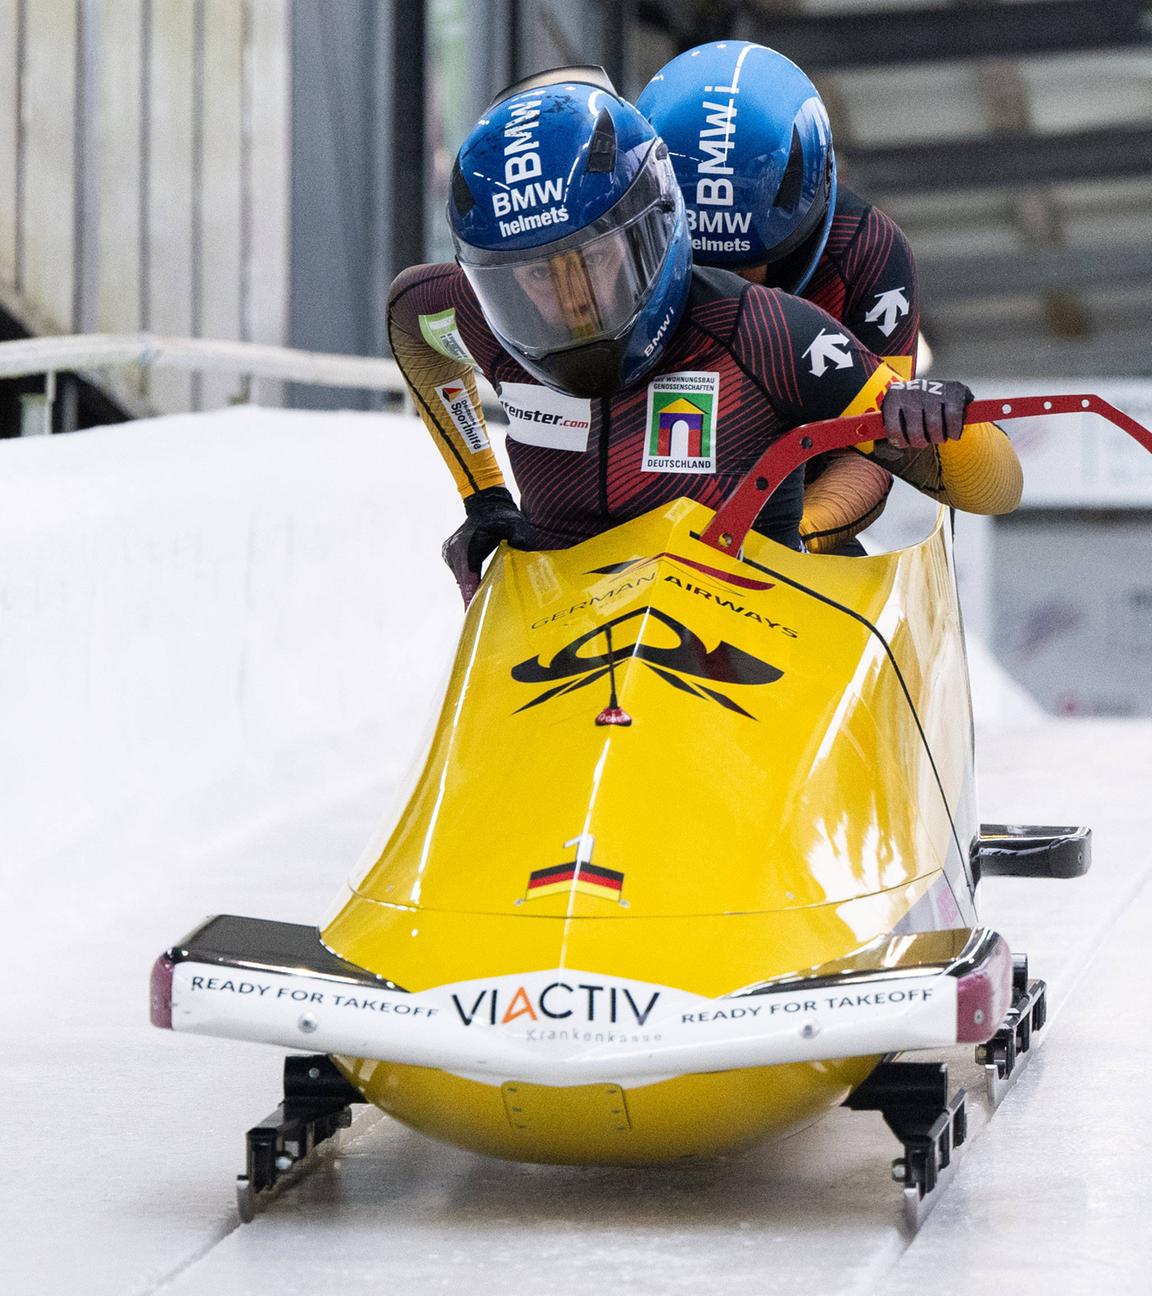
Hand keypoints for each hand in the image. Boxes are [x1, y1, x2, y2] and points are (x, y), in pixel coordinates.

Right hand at [442, 486, 533, 604]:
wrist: (487, 504)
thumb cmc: (503, 517)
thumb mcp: (515, 523)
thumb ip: (519, 534)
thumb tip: (521, 544)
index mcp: (465, 545)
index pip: (468, 575)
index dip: (470, 594)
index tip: (470, 612)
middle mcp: (453, 550)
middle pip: (463, 581)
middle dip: (471, 598)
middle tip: (480, 620)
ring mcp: (449, 553)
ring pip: (461, 579)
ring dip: (471, 590)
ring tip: (480, 610)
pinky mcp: (450, 555)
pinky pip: (461, 574)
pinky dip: (469, 582)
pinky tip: (478, 592)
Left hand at [881, 379, 972, 448]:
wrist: (937, 389)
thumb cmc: (912, 411)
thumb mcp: (897, 420)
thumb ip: (888, 440)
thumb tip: (893, 453)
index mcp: (894, 398)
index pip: (893, 428)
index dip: (899, 441)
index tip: (905, 444)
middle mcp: (912, 391)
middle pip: (915, 430)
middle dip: (919, 442)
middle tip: (922, 442)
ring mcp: (933, 389)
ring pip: (934, 424)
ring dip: (937, 438)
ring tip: (937, 437)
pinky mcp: (953, 390)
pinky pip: (952, 417)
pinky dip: (953, 431)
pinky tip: (952, 434)